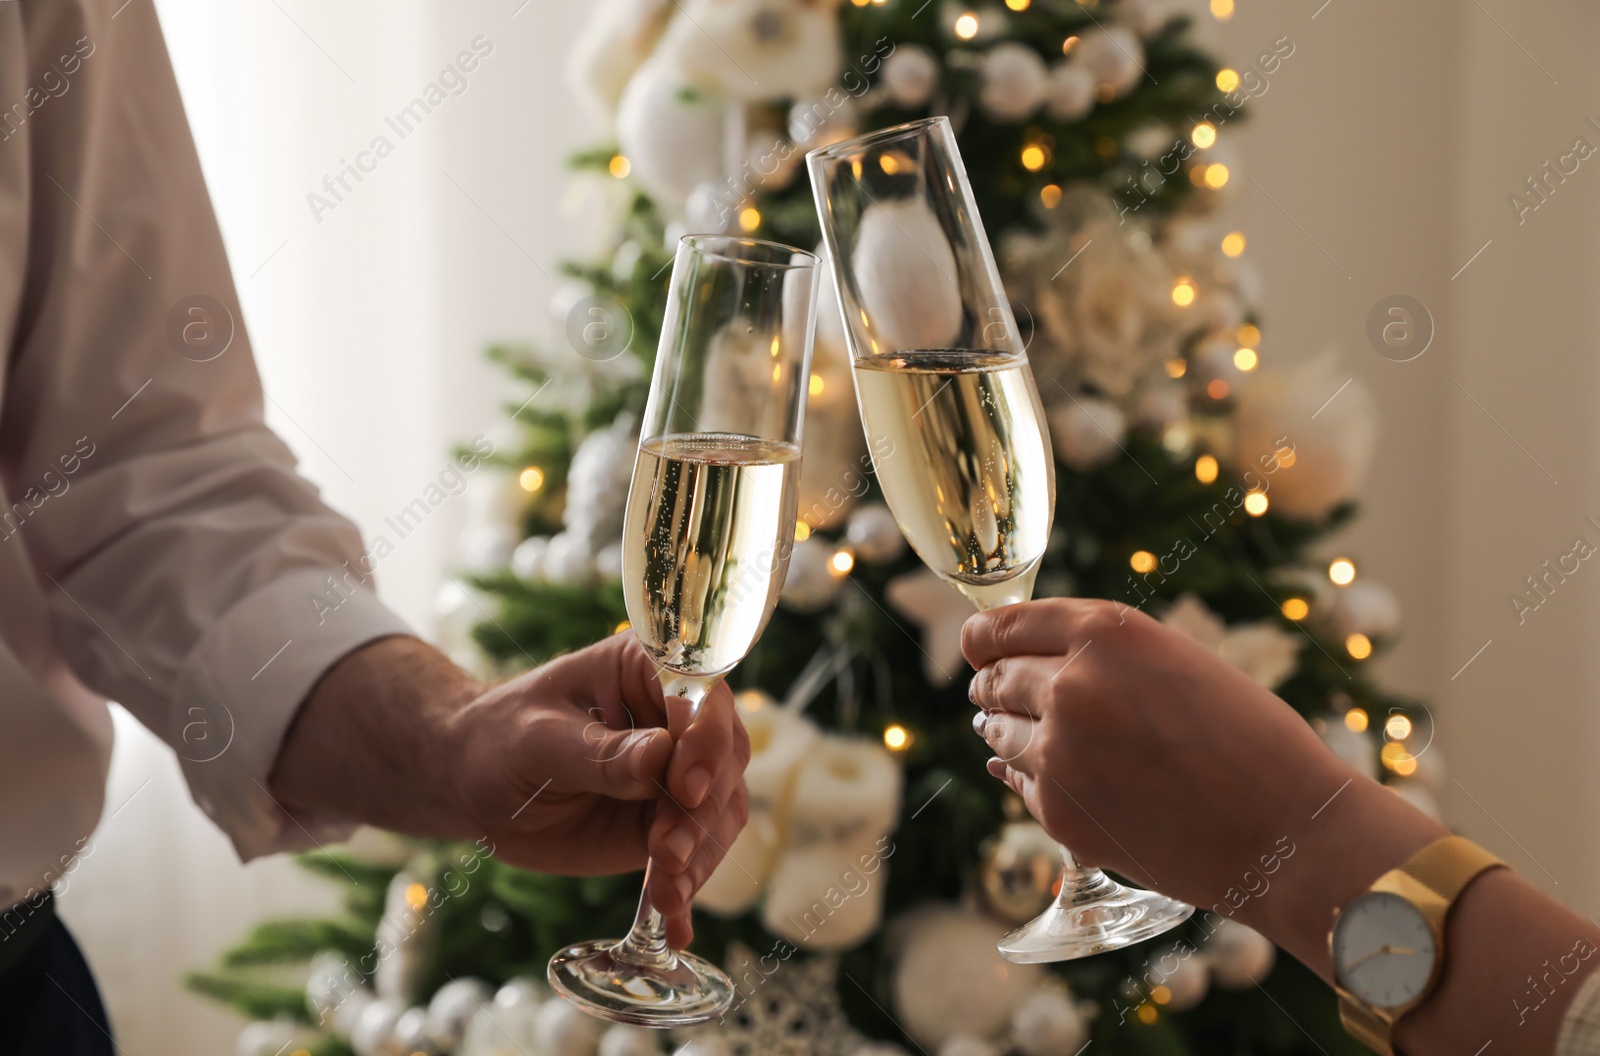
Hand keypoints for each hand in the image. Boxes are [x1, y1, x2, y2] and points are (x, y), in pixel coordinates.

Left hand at [274, 632, 749, 949]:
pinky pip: (696, 854)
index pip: (700, 698)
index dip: (703, 742)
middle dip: (701, 813)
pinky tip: (675, 924)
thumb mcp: (539, 741)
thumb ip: (600, 754)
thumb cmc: (500, 740)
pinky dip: (688, 888)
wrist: (473, 785)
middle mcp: (676, 718)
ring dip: (698, 855)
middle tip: (666, 854)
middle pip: (722, 760)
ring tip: (664, 893)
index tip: (684, 789)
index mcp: (648, 670)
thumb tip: (662, 761)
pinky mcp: (668, 822)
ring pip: (719, 812)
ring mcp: (678, 774)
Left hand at [961, 597, 1443, 970]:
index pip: (1003, 624)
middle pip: (994, 677)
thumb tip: (1024, 664)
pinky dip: (1030, 777)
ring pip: (995, 732)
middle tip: (997, 692)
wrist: (1287, 831)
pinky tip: (1058, 779)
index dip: (982, 636)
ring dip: (1004, 729)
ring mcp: (1058, 753)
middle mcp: (1071, 685)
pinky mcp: (1059, 812)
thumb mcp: (1175, 663)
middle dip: (993, 684)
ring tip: (1031, 734)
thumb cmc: (1249, 739)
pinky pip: (1019, 783)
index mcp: (1105, 634)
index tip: (977, 644)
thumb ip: (1102, 656)